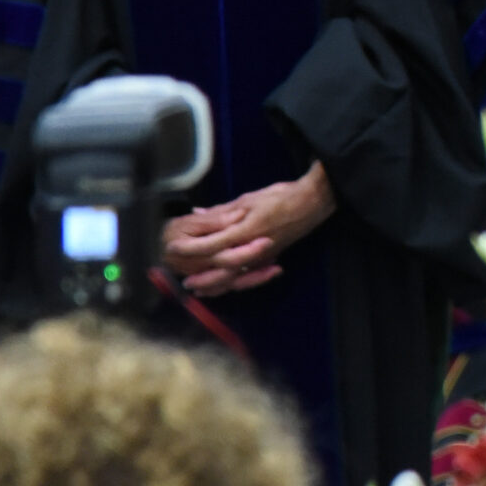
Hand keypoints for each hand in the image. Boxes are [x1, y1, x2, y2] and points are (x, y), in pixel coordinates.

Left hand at [160, 163, 335, 297]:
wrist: (313, 202)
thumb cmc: (282, 197)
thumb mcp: (249, 199)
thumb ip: (222, 211)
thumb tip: (198, 214)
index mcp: (245, 230)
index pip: (211, 244)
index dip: (190, 248)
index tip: (172, 248)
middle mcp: (253, 248)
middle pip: (220, 269)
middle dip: (200, 275)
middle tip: (182, 279)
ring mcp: (262, 256)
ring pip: (233, 278)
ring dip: (213, 285)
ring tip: (197, 288)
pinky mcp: (269, 258)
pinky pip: (246, 276)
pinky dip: (231, 283)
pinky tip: (222, 284)